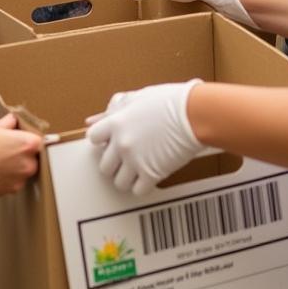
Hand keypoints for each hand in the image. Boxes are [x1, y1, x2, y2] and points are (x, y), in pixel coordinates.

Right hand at [0, 113, 43, 198]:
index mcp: (29, 144)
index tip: (17, 140)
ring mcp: (21, 179)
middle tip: (6, 151)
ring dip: (15, 168)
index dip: (26, 140)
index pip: (37, 141)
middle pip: (32, 158)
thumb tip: (13, 120)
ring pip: (23, 171)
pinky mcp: (11, 191)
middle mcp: (30, 163)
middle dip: (22, 155)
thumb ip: (9, 123)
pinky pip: (13, 182)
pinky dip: (7, 179)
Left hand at [86, 80, 203, 194]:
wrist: (195, 113)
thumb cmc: (170, 101)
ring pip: (118, 182)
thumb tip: (92, 120)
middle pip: (104, 165)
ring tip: (139, 168)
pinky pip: (137, 190)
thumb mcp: (138, 97)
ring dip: (127, 177)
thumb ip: (113, 110)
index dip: (102, 140)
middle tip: (127, 157)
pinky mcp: (151, 174)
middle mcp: (122, 143)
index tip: (112, 141)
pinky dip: (143, 186)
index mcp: (116, 122)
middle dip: (115, 162)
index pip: (92, 138)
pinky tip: (151, 174)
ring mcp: (135, 160)